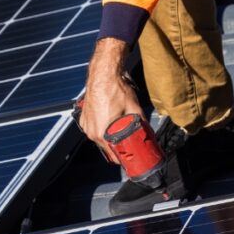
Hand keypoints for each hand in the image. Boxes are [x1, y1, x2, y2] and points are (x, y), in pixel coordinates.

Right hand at [80, 37, 144, 163]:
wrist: (103, 74)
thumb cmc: (114, 89)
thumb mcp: (134, 108)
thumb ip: (142, 122)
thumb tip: (149, 131)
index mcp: (101, 132)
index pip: (112, 155)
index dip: (123, 159)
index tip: (130, 159)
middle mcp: (91, 130)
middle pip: (106, 147)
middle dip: (117, 148)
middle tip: (129, 145)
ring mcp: (86, 124)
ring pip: (99, 137)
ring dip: (109, 137)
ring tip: (120, 133)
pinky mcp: (84, 116)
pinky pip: (93, 128)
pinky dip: (102, 128)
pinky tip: (111, 121)